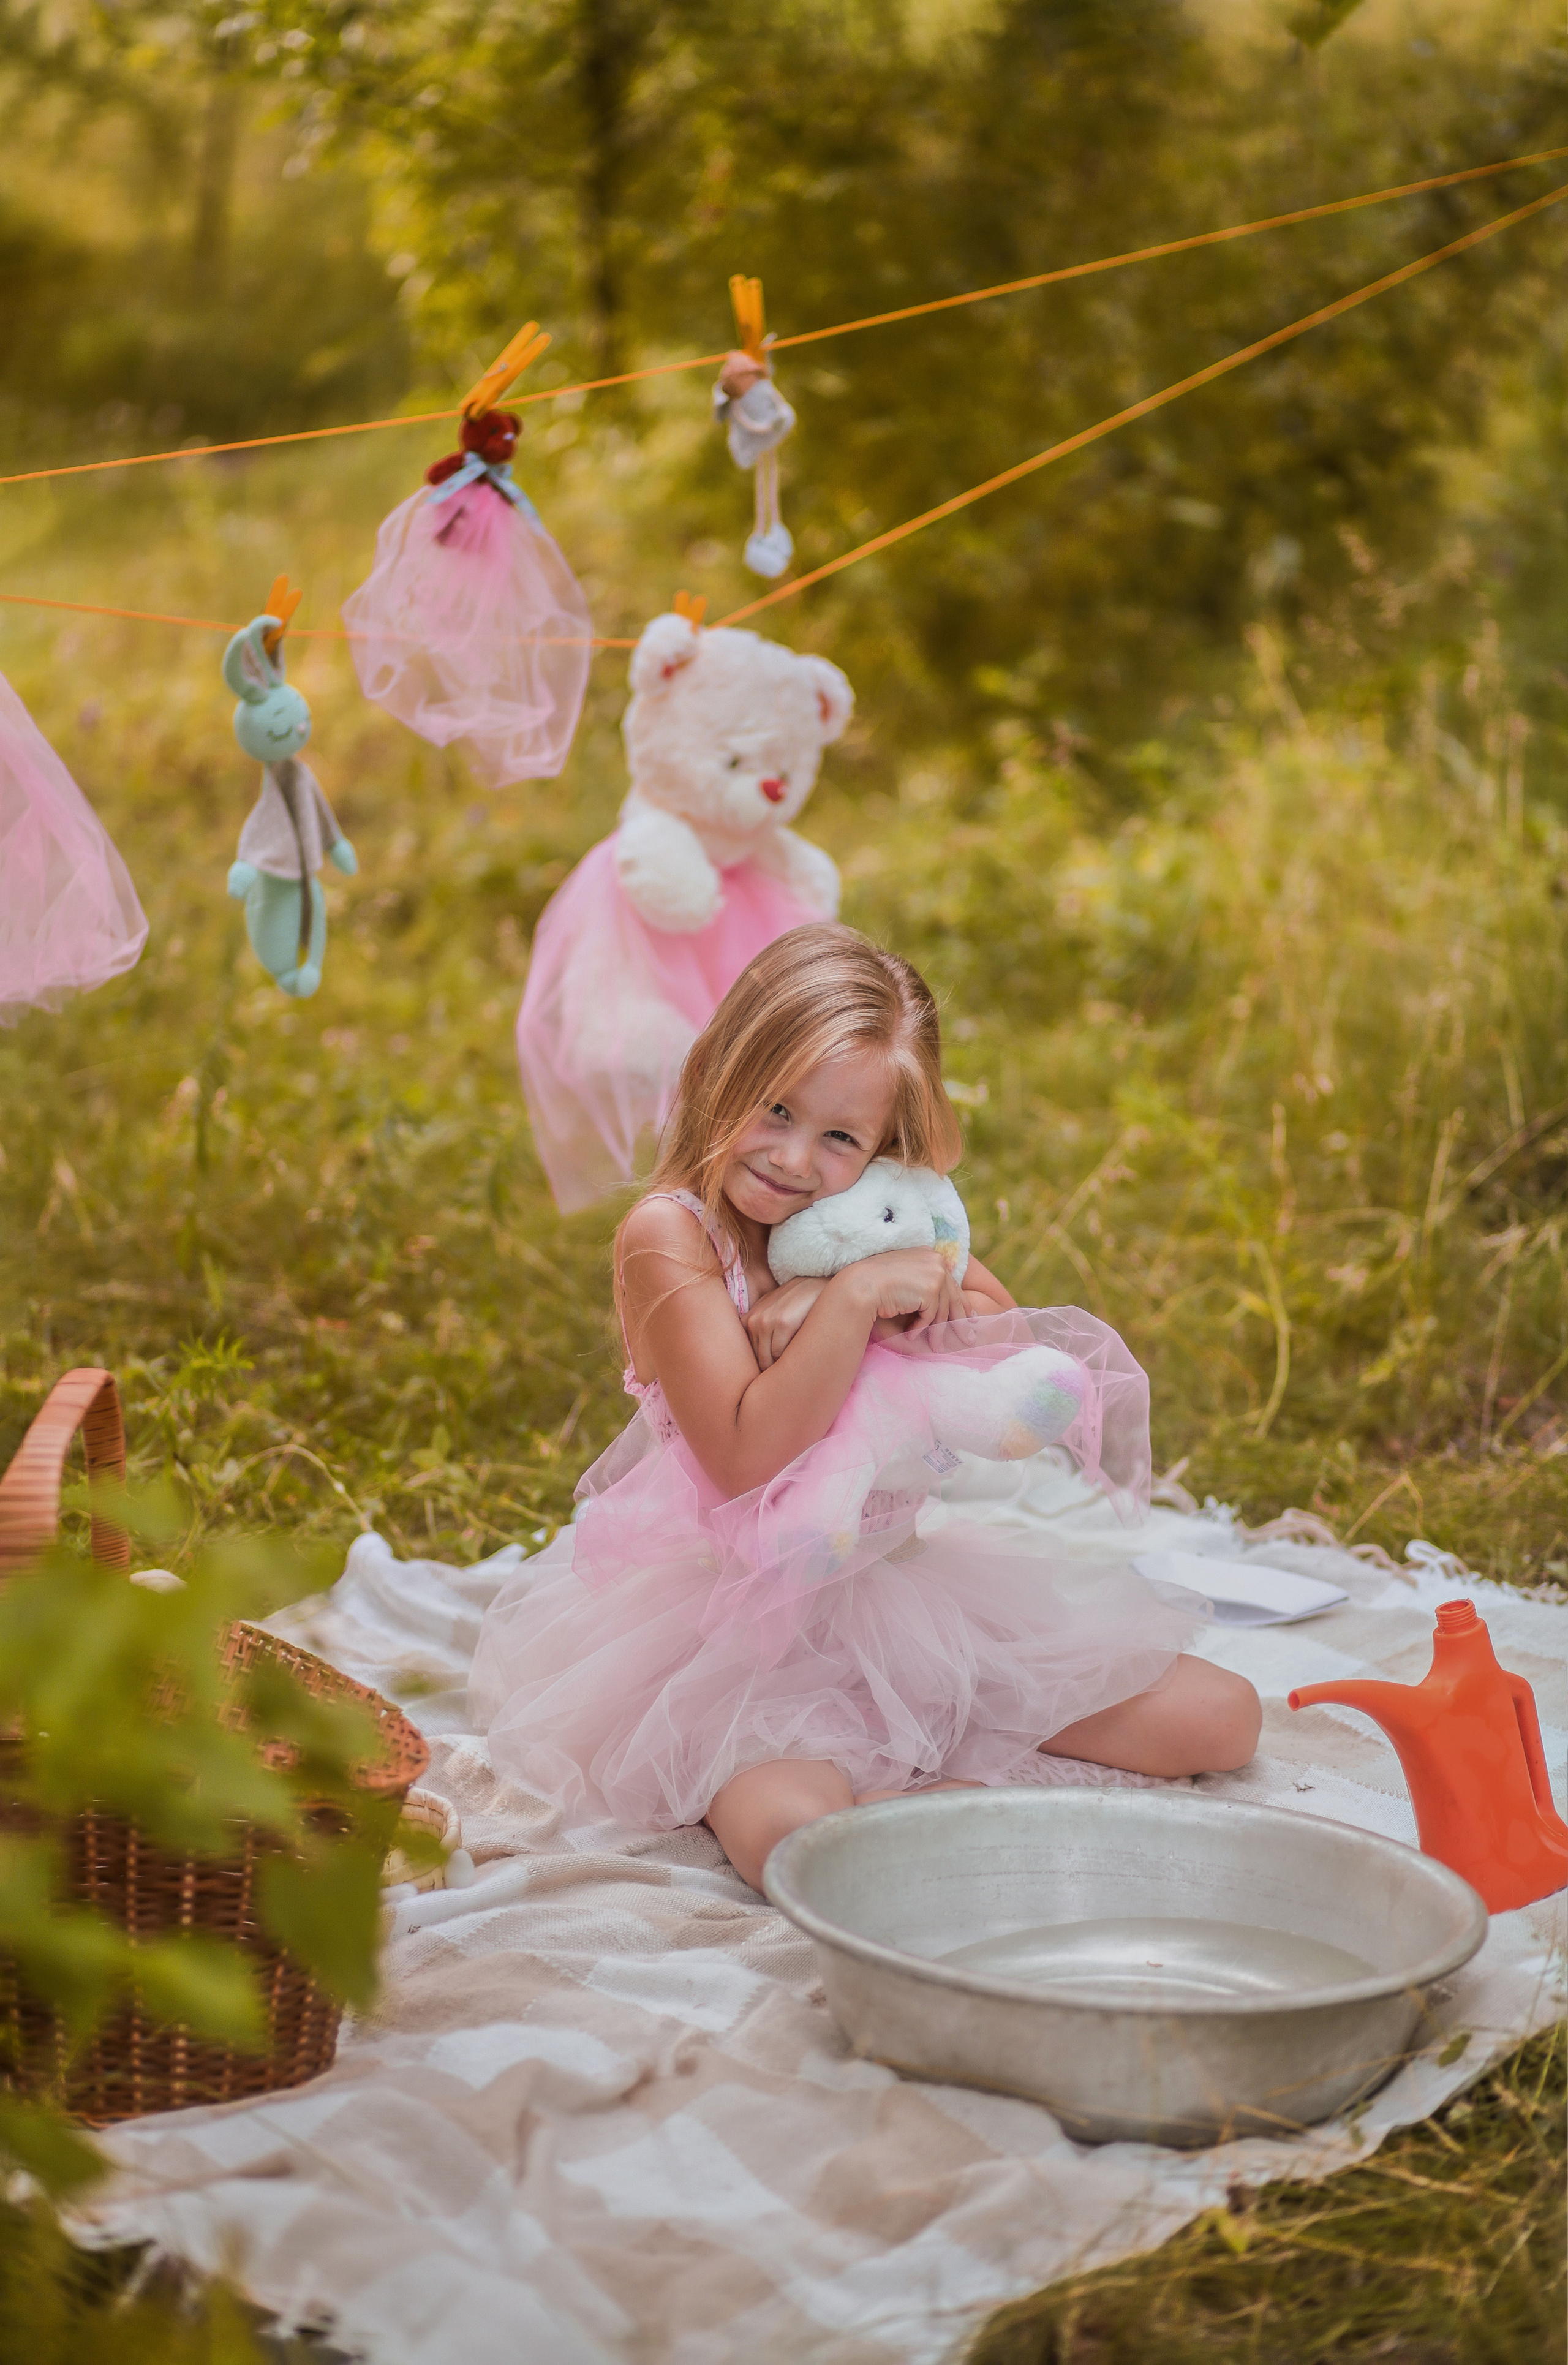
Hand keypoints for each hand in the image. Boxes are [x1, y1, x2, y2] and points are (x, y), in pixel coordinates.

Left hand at [746, 1275, 827, 1370]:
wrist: (817, 1285)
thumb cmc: (797, 1304)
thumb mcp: (772, 1312)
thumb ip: (761, 1331)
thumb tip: (760, 1364)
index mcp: (748, 1320)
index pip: (749, 1355)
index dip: (765, 1361)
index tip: (778, 1360)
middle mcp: (753, 1320)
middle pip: (758, 1360)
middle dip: (772, 1365)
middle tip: (789, 1361)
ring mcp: (766, 1321)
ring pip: (767, 1360)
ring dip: (781, 1362)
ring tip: (795, 1354)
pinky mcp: (782, 1323)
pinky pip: (780, 1354)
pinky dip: (790, 1355)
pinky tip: (801, 1346)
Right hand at [838, 1248, 967, 1337]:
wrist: (860, 1285)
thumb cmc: (873, 1282)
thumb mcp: (902, 1277)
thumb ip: (919, 1280)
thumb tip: (939, 1300)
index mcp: (928, 1254)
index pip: (950, 1282)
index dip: (961, 1301)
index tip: (968, 1316)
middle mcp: (935, 1260)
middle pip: (953, 1296)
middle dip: (960, 1321)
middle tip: (968, 1338)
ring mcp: (935, 1274)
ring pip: (943, 1310)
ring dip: (937, 1332)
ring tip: (937, 1348)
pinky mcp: (931, 1289)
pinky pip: (930, 1316)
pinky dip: (920, 1329)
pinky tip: (909, 1337)